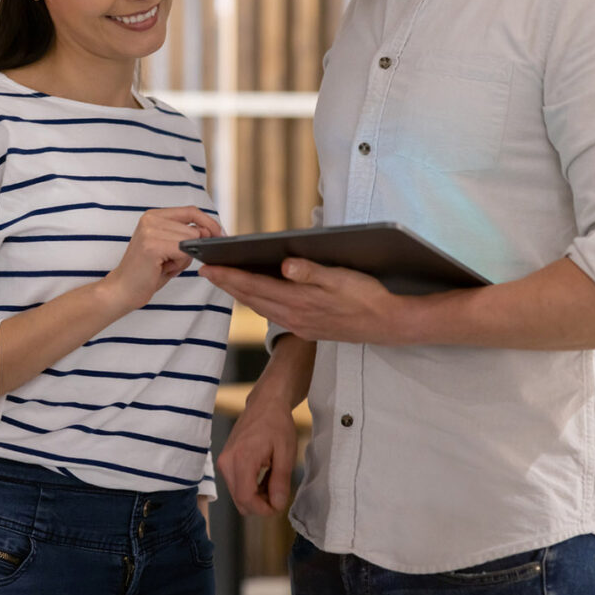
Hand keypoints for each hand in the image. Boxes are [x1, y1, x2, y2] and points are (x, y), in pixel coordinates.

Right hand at [101, 207, 224, 312]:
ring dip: (184, 258)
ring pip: (191, 241)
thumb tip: (209, 231)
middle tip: (170, 262)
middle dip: (191, 250)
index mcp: (154, 215)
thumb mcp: (170, 248)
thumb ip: (187, 235)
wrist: (122, 290)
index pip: (191, 211)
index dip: (209, 223)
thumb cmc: (148, 271)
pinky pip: (183, 252)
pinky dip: (179, 264)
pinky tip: (163, 268)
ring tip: (164, 265)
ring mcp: (150, 230)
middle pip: (194, 229)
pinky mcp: (151, 245)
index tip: (220, 236)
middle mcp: (151, 218)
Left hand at [201, 257, 408, 343]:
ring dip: (240, 294)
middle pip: (251, 298)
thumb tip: (284, 266)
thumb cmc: (367, 296)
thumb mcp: (341, 278)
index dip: (229, 276)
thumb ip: (311, 272)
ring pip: (261, 308)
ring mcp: (300, 325)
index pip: (254, 286)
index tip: (207, 267)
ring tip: (225, 280)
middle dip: (227, 284)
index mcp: (299, 301)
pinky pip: (274, 314)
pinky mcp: (308, 328)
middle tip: (205, 271)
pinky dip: (258, 302)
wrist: (388, 324)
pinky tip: (256, 295)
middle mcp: (294, 316)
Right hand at [217, 396, 297, 515]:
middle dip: (260, 505)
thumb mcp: (285, 453)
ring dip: (256, 496)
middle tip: (279, 494)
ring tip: (274, 482)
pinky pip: (235, 484)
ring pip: (237, 495)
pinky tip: (264, 477)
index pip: (246, 499)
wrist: (265, 404)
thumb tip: (277, 505)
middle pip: (239, 500)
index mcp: (241, 459)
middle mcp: (226, 462)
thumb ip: (280, 481)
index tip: (279, 507)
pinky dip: (250, 487)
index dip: (263, 510)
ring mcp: (223, 461)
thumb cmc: (277, 424)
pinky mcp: (224, 461)